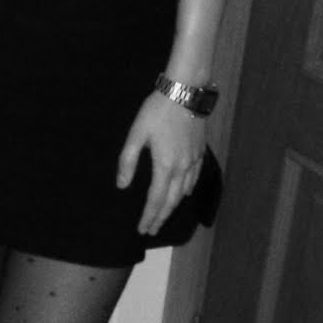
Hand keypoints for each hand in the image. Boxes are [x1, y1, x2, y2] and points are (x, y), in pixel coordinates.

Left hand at [116, 91, 205, 236]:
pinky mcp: (200, 153)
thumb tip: (122, 185)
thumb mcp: (136, 134)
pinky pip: (194, 180)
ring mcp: (193, 161)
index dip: (149, 216)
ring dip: (172, 207)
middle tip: (151, 230)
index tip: (142, 229)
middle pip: (171, 201)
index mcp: (164, 166)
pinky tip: (183, 194)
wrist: (185, 92)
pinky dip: (187, 192)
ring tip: (163, 216)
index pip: (155, 200)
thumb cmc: (157, 111)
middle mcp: (182, 168)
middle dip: (160, 218)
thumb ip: (128, 161)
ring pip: (184, 193)